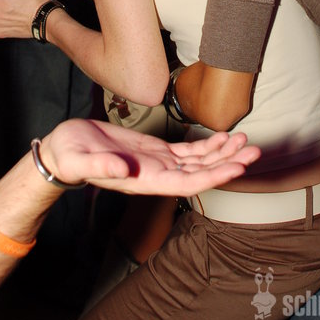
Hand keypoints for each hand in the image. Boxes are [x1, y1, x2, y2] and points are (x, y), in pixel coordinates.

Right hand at [42, 119, 260, 195]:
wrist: (64, 150)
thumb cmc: (70, 156)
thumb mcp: (81, 160)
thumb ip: (101, 167)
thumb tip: (122, 171)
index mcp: (144, 180)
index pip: (187, 183)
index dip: (213, 176)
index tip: (237, 167)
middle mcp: (157, 175)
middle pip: (201, 173)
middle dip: (228, 163)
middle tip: (254, 151)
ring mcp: (158, 163)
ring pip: (198, 161)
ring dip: (222, 153)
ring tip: (246, 141)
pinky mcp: (155, 150)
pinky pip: (187, 151)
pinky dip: (207, 145)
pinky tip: (223, 136)